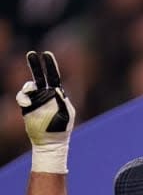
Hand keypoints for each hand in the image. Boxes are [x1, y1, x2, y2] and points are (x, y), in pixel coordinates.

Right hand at [16, 51, 74, 172]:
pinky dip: (23, 98)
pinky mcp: (27, 106)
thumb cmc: (61, 128)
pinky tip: (26, 104)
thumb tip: (57, 90)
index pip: (54, 76)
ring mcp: (36, 100)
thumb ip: (63, 102)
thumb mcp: (66, 115)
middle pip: (40, 76)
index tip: (46, 54)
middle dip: (35, 64)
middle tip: (31, 53)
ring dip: (27, 87)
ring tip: (29, 99)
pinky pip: (22, 97)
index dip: (50, 65)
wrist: (49, 141)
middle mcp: (46, 94)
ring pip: (29, 86)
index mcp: (58, 94)